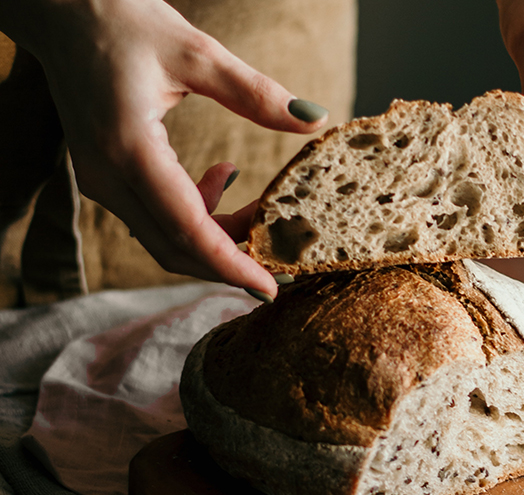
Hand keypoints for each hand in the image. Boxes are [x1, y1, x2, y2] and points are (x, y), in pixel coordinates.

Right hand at [0, 0, 328, 298]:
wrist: (60, 11)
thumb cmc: (122, 21)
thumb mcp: (197, 53)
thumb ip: (256, 93)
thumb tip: (314, 119)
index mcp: (128, 149)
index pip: (186, 230)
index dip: (230, 265)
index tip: (270, 288)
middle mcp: (107, 176)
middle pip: (174, 247)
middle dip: (230, 260)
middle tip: (281, 260)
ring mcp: (100, 180)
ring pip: (165, 236)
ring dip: (216, 236)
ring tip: (260, 209)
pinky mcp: (105, 176)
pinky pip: (154, 215)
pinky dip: (196, 213)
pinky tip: (224, 177)